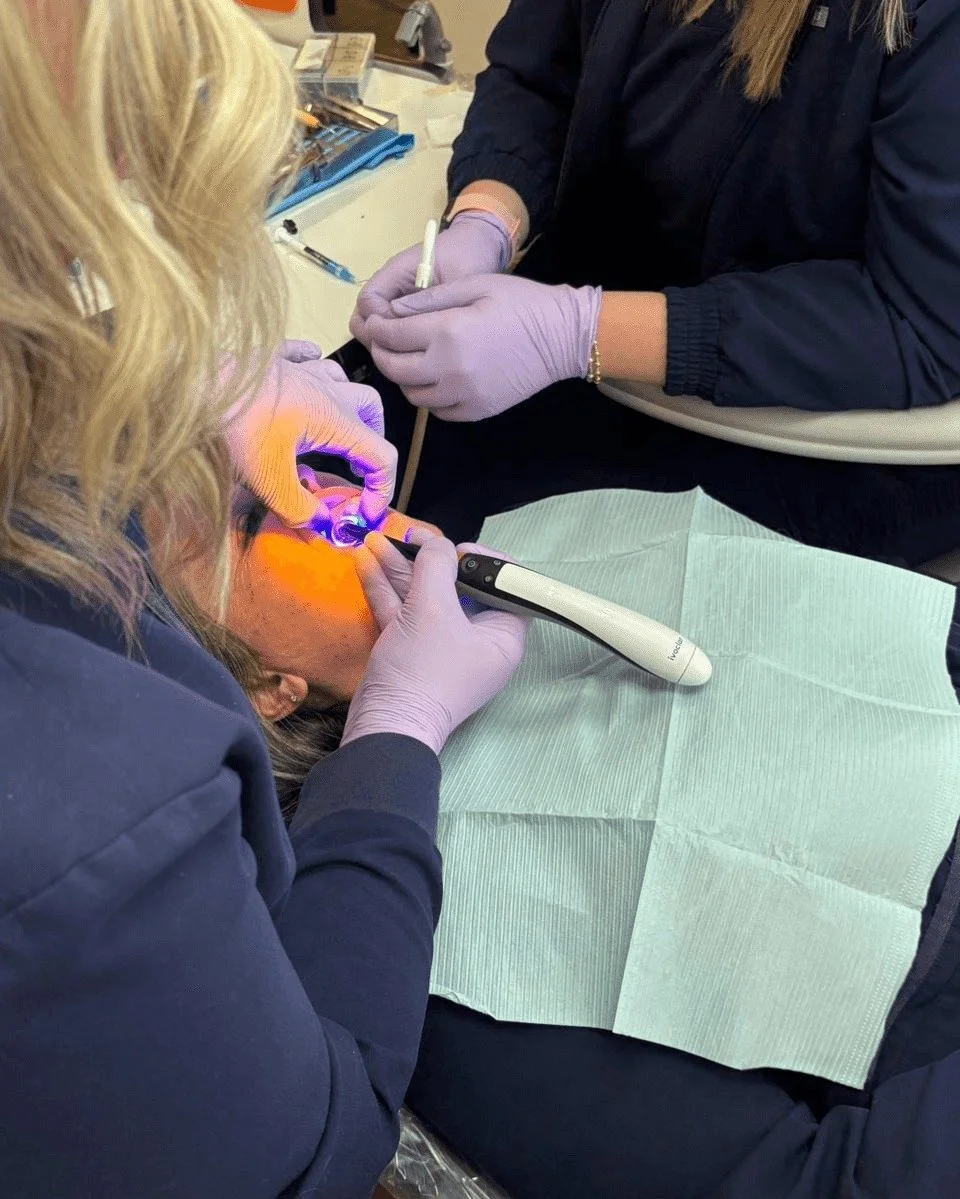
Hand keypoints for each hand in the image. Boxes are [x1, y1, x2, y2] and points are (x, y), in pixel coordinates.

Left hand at [224, 340, 396, 526]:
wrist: (189, 384)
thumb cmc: (232, 430)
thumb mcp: (269, 482)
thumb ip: (301, 510)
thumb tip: (320, 525)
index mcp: (334, 419)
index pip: (381, 456)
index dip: (382, 489)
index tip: (362, 513)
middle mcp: (325, 390)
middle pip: (371, 412)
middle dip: (371, 442)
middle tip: (355, 470)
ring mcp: (299, 369)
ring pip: (343, 381)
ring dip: (347, 408)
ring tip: (332, 433)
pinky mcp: (271, 358)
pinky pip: (307, 355)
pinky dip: (315, 368)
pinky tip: (307, 377)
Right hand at [342, 531, 527, 755]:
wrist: (386, 726)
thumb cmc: (424, 668)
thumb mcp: (433, 608)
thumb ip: (436, 566)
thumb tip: (437, 543)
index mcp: (502, 636)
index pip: (506, 589)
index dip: (485, 563)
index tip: (459, 550)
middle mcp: (477, 641)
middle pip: (460, 589)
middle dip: (430, 559)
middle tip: (410, 536)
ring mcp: (441, 647)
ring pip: (425, 599)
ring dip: (401, 569)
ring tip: (377, 538)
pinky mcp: (411, 652)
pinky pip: (404, 614)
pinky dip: (387, 590)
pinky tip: (365, 561)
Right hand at [350, 212, 512, 345]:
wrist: (479, 247)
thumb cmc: (467, 258)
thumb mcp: (452, 283)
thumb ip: (426, 305)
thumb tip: (402, 330)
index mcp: (395, 272)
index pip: (368, 302)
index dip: (378, 323)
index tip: (402, 336)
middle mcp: (389, 286)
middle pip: (363, 318)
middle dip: (377, 338)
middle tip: (405, 352)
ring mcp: (395, 298)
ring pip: (374, 327)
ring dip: (387, 342)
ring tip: (413, 352)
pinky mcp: (405, 309)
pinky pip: (390, 328)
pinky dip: (397, 341)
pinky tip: (418, 349)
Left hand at [361, 274, 601, 421]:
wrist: (562, 338)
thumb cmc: (520, 303)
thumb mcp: (474, 286)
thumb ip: (429, 299)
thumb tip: (392, 311)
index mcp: (447, 333)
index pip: (391, 337)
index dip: (376, 329)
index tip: (374, 323)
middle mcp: (449, 370)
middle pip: (394, 369)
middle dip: (382, 354)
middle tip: (386, 342)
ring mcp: (462, 396)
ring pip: (412, 394)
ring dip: (404, 377)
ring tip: (412, 359)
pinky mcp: (475, 411)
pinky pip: (436, 410)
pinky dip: (428, 395)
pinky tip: (437, 378)